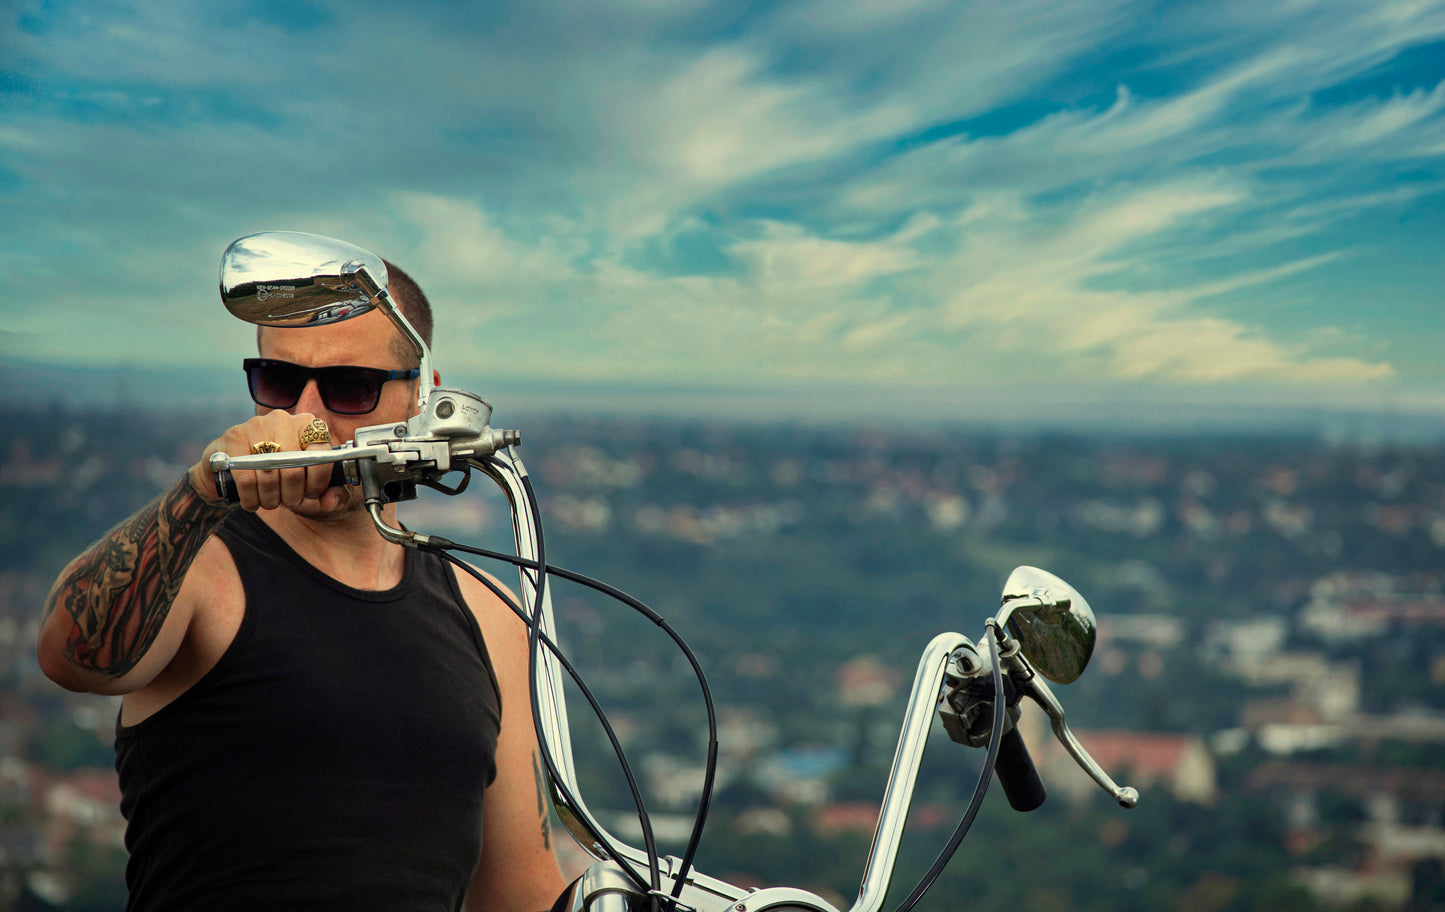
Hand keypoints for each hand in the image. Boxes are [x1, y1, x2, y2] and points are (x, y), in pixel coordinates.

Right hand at [188, 411, 338, 511]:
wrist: (233, 469)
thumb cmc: (279, 476)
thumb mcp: (310, 484)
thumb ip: (331, 493)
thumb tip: (331, 501)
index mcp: (306, 424)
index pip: (321, 453)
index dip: (317, 481)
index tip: (311, 493)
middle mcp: (281, 419)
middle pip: (293, 468)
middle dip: (292, 495)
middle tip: (288, 501)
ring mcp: (254, 426)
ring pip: (269, 475)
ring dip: (271, 499)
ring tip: (271, 501)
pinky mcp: (231, 438)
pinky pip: (245, 478)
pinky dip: (251, 498)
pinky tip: (253, 501)